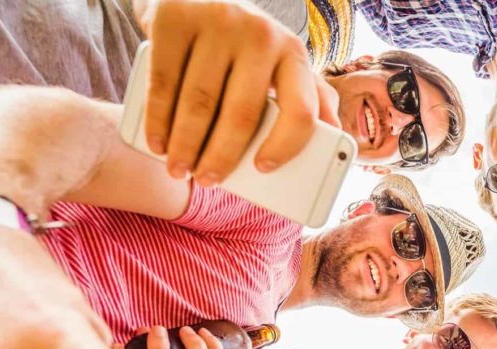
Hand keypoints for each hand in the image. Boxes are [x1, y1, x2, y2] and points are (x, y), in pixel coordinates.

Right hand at [134, 0, 339, 184]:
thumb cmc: (244, 44)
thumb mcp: (282, 61)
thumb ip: (310, 95)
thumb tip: (338, 139)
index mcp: (293, 52)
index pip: (301, 109)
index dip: (285, 146)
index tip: (263, 168)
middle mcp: (260, 35)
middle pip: (242, 114)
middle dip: (222, 157)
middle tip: (208, 181)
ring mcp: (217, 24)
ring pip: (199, 103)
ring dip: (185, 146)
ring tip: (180, 169)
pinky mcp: (175, 19)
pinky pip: (163, 82)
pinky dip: (158, 120)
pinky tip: (158, 143)